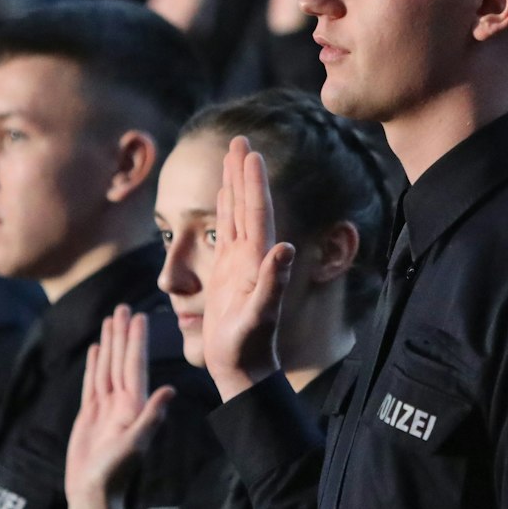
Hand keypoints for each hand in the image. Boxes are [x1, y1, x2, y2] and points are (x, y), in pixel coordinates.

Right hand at [65, 305, 175, 508]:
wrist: (94, 494)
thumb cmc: (114, 473)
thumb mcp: (134, 444)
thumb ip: (151, 416)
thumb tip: (170, 389)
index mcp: (134, 405)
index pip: (135, 366)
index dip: (137, 341)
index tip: (139, 317)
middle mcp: (122, 402)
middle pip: (122, 361)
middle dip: (123, 334)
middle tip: (123, 307)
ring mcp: (106, 407)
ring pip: (107, 367)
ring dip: (109, 344)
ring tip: (110, 320)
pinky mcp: (90, 415)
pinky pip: (92, 383)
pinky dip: (94, 365)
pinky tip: (95, 350)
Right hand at [203, 137, 295, 399]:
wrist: (242, 369)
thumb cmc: (248, 348)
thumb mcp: (259, 316)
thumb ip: (272, 282)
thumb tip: (285, 249)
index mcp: (257, 261)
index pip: (256, 213)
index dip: (253, 182)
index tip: (250, 152)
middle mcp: (251, 256)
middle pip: (246, 204)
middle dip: (243, 172)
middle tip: (239, 138)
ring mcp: (239, 263)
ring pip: (235, 214)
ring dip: (233, 185)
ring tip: (231, 157)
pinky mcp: (226, 274)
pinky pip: (224, 233)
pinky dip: (223, 211)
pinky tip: (223, 197)